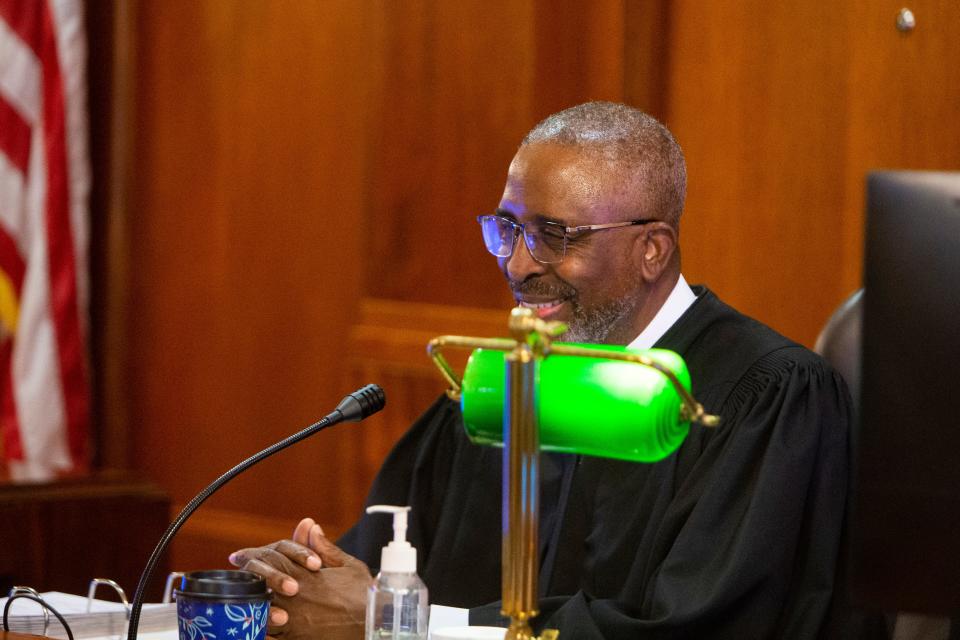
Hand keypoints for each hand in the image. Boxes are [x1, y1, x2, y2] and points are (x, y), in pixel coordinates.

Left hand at [229, 518, 371, 639]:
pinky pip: (270, 638)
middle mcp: (297, 599)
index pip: (273, 561)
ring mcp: (295, 622)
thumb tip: (309, 526)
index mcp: (307, 577)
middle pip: (261, 585)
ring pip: (261, 612)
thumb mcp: (348, 566)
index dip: (253, 556)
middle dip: (246, 580)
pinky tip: (252, 627)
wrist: (374, 625)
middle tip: (234, 577)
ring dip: (250, 605)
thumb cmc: (364, 595)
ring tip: (236, 601)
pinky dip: (259, 632)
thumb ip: (325, 547)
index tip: (238, 556)